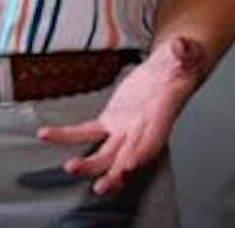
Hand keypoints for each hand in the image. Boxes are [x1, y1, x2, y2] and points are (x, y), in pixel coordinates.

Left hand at [35, 37, 206, 195]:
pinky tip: (48, 135)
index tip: (130, 166)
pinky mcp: (111, 120)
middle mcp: (143, 128)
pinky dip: (67, 135)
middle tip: (102, 187)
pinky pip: (87, 132)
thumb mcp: (186, 54)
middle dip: (115, 174)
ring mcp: (126, 128)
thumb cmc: (182, 64)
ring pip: (106, 153)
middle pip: (128, 158)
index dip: (142, 153)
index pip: (154, 139)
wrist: (170, 69)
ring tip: (71, 168)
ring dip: (89, 165)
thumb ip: (183, 52)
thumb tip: (180, 47)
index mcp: (162, 115)